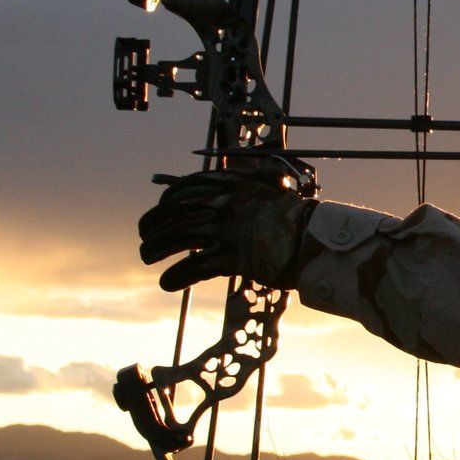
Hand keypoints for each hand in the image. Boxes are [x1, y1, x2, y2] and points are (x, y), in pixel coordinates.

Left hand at [137, 167, 316, 292]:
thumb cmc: (291, 216)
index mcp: (230, 184)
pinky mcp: (235, 258)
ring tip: (147, 257)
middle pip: (176, 212)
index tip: (160, 209)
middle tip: (145, 237)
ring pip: (179, 237)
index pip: (185, 189)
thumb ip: (240, 183)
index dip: (167, 200)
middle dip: (154, 224)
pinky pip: (197, 267)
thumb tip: (221, 177)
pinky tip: (167, 282)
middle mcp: (225, 204)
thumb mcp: (264, 187)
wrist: (314, 239)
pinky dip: (178, 275)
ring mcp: (230, 230)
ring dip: (157, 247)